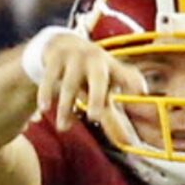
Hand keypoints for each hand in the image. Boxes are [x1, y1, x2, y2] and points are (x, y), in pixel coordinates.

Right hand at [35, 33, 143, 149]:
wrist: (64, 43)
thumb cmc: (91, 73)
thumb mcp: (105, 87)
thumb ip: (115, 114)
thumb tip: (128, 141)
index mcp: (111, 68)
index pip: (125, 77)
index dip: (132, 84)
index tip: (140, 95)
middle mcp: (95, 61)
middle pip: (97, 80)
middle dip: (96, 98)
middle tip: (95, 118)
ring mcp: (74, 58)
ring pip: (69, 85)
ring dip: (66, 107)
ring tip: (63, 128)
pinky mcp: (55, 59)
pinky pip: (49, 78)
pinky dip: (46, 93)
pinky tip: (43, 108)